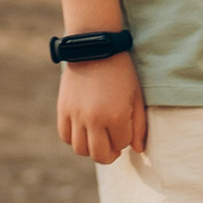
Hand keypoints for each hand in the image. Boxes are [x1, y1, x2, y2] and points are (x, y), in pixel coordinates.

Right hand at [58, 51, 147, 165]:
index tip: (126, 128)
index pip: (122, 144)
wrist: (94, 48)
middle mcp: (94, 119)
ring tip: (98, 139)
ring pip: (81, 149)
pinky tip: (84, 131)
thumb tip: (138, 149)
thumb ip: (139, 125)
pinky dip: (74, 139)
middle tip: (113, 147)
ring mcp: (76, 115)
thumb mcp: (136, 96)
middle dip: (110, 154)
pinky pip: (65, 136)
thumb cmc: (121, 72)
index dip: (126, 139)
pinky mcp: (63, 109)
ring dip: (91, 149)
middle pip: (100, 155)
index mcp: (116, 116)